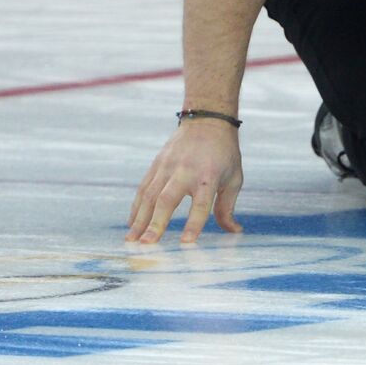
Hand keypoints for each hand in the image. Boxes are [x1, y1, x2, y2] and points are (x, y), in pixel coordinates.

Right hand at [126, 118, 243, 243]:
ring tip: (131, 239)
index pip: (201, 204)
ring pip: (150, 195)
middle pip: (167, 200)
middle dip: (155, 223)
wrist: (207, 120)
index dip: (194, 223)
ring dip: (139, 218)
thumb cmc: (224, 152)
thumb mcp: (234, 178)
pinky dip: (136, 206)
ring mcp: (167, 166)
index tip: (186, 242)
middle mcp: (185, 171)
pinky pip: (144, 188)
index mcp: (208, 176)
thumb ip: (228, 206)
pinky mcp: (157, 164)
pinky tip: (132, 223)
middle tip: (147, 244)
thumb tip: (233, 231)